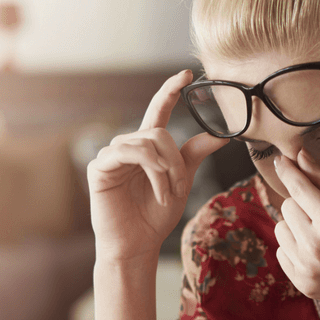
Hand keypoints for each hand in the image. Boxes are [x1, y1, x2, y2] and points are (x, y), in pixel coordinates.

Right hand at [87, 69, 229, 261]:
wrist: (137, 245)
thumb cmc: (155, 216)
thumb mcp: (181, 182)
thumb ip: (194, 156)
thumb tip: (220, 136)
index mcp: (147, 147)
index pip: (159, 111)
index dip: (170, 91)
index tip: (186, 74)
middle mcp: (128, 146)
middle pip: (159, 132)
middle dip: (176, 160)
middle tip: (181, 187)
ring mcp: (111, 155)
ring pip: (147, 142)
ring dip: (165, 169)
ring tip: (168, 194)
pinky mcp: (99, 167)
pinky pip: (129, 153)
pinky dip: (151, 172)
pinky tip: (157, 192)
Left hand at [272, 151, 319, 312]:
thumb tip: (300, 157)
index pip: (298, 187)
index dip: (288, 171)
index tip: (281, 160)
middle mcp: (314, 245)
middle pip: (287, 207)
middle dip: (301, 204)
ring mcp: (306, 267)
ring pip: (280, 229)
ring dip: (295, 226)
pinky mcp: (302, 282)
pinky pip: (282, 252)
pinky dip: (294, 248)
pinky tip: (318, 252)